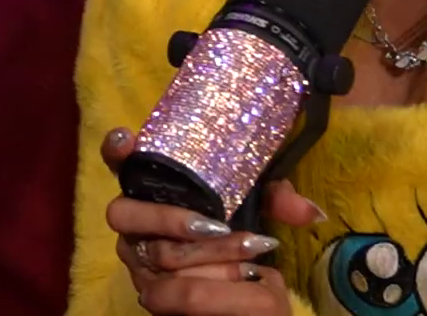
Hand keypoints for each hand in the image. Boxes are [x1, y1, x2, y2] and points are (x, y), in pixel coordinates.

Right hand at [102, 126, 324, 314]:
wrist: (231, 272)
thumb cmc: (233, 220)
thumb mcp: (256, 203)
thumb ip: (278, 198)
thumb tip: (311, 212)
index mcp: (151, 184)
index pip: (117, 161)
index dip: (115, 150)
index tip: (127, 139)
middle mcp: (132, 218)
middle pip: (124, 214)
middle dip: (169, 219)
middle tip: (212, 225)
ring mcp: (135, 252)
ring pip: (155, 253)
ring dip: (203, 254)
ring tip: (246, 252)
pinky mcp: (147, 284)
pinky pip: (164, 286)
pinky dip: (207, 278)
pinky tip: (239, 275)